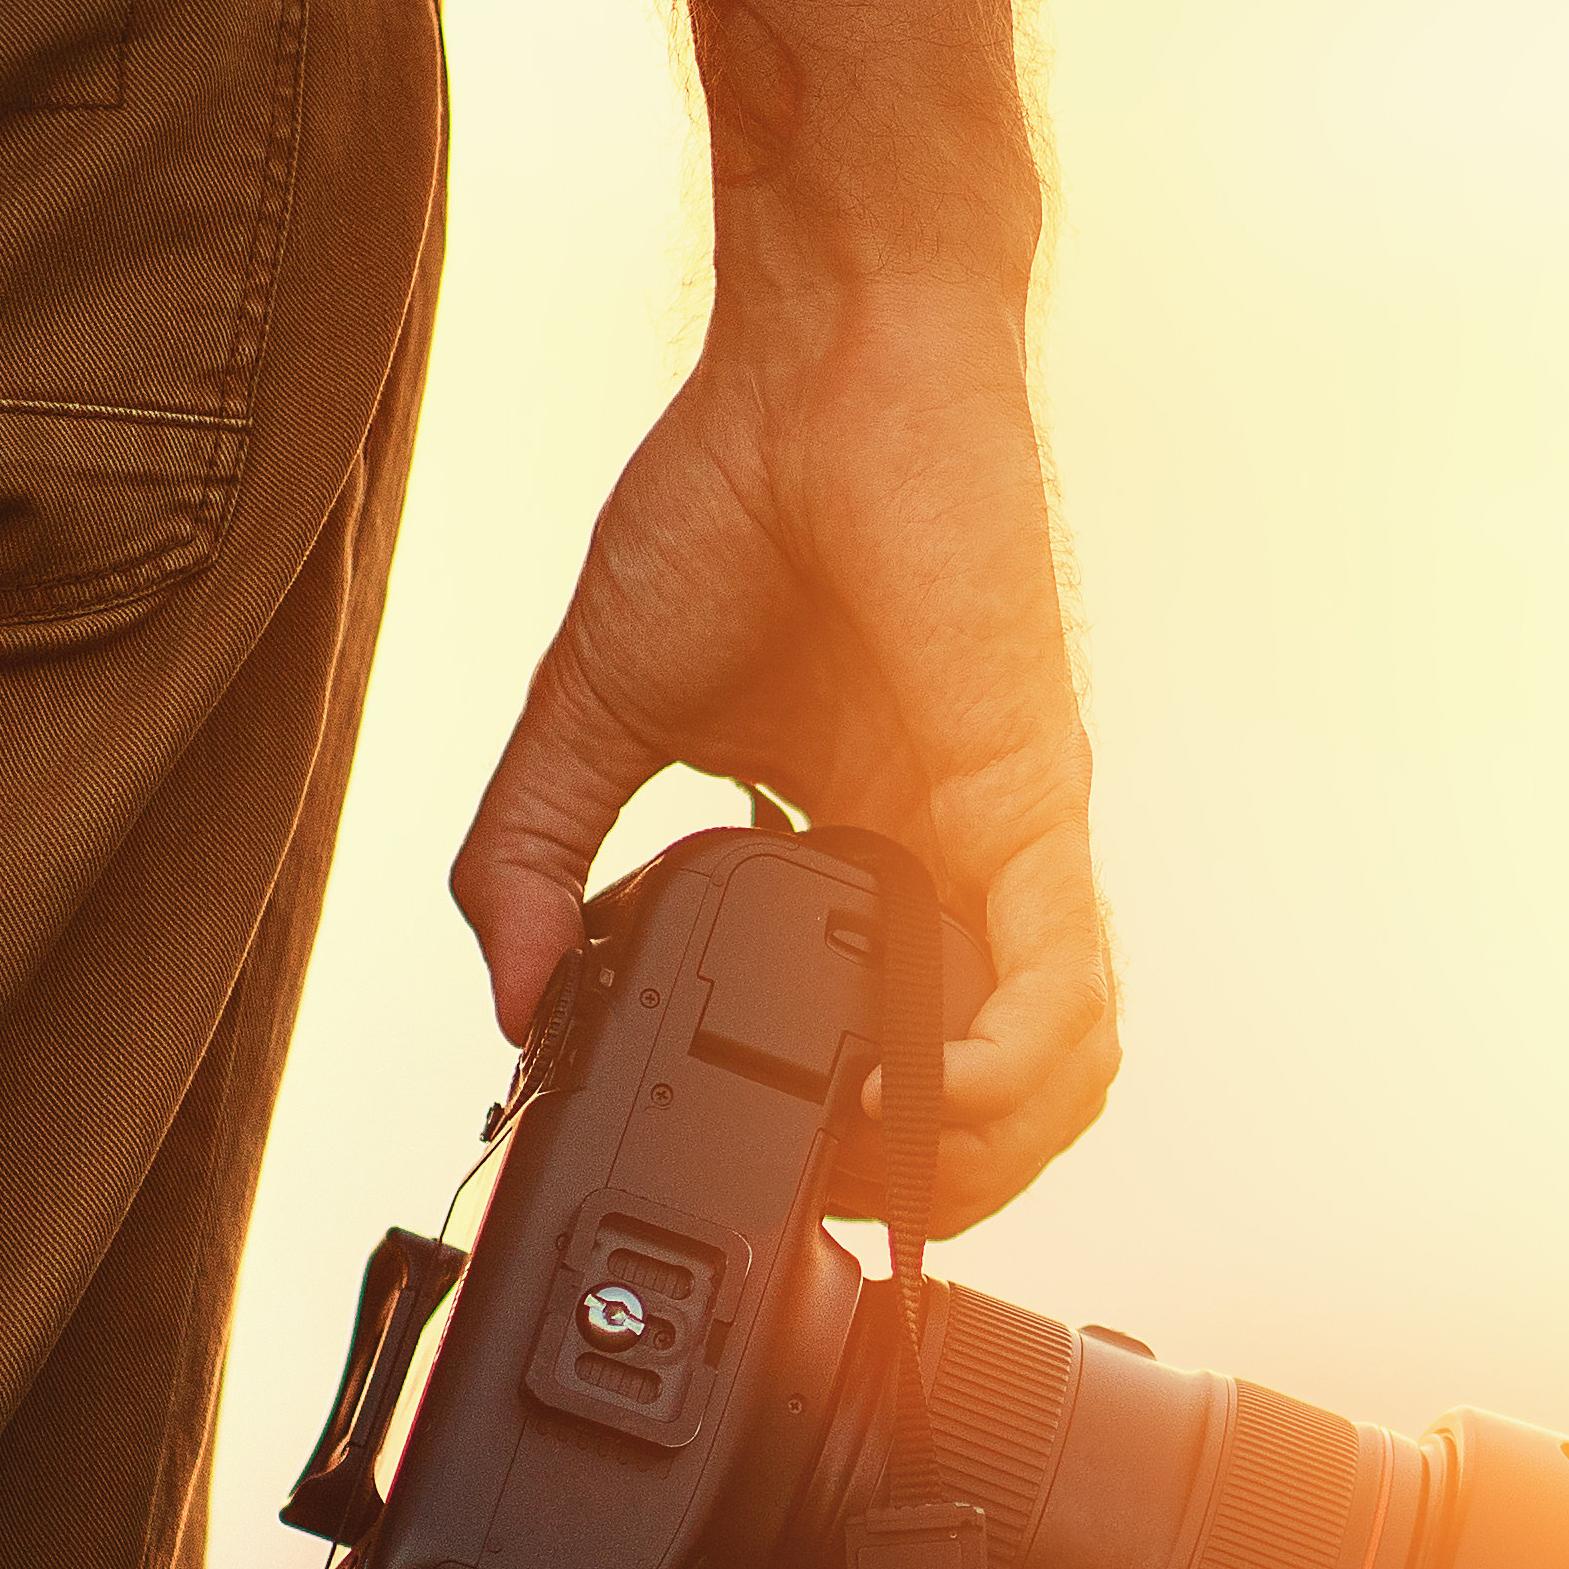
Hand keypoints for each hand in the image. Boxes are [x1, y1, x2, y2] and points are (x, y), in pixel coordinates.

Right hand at [447, 268, 1118, 1224]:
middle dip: (926, 1182)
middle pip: (992, 1086)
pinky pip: (1064, 977)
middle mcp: (945, 856)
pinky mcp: (1029, 792)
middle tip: (826, 1212)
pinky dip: (1014, 1070)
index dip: (840, 1130)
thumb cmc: (733, 493)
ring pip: (1058, 1061)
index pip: (880, 1035)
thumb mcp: (596, 705)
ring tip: (891, 1183)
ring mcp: (998, 831)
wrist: (820, 356)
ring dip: (990, 1155)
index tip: (755, 1170)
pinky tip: (940, 1101)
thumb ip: (537, 848)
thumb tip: (504, 990)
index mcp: (858, 842)